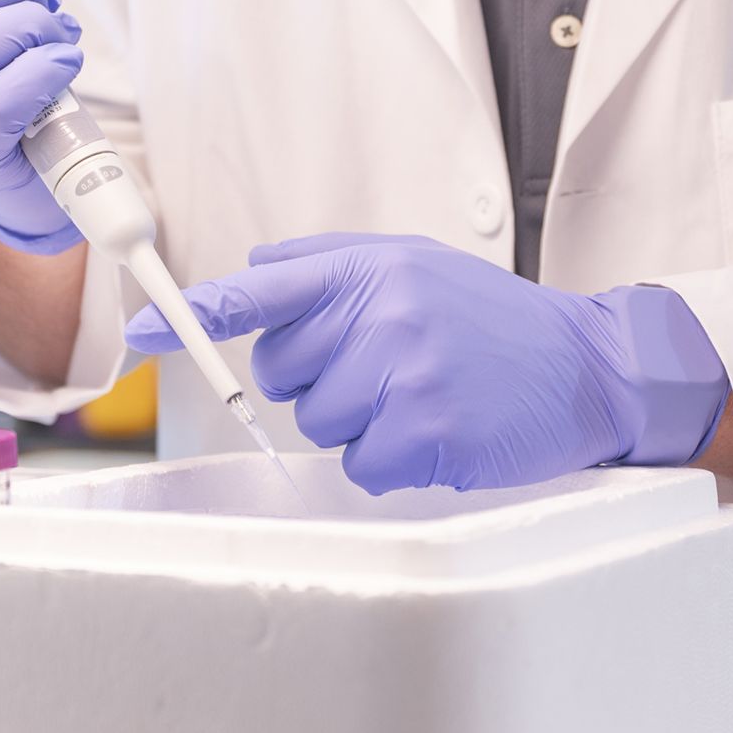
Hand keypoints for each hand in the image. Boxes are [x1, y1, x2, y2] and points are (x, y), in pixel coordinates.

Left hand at [125, 233, 728, 493]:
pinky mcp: (427, 434)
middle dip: (324, 381)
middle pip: (284, 373)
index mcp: (370, 268)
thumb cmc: (494, 322)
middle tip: (390, 369)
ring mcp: (404, 375)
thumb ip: (330, 266)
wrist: (592, 367)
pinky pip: (363, 466)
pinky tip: (440, 433)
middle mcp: (381, 314)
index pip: (261, 290)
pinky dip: (396, 461)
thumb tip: (253, 271)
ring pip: (320, 425)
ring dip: (362, 425)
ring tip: (424, 398)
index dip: (192, 316)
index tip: (140, 333)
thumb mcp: (416, 265)